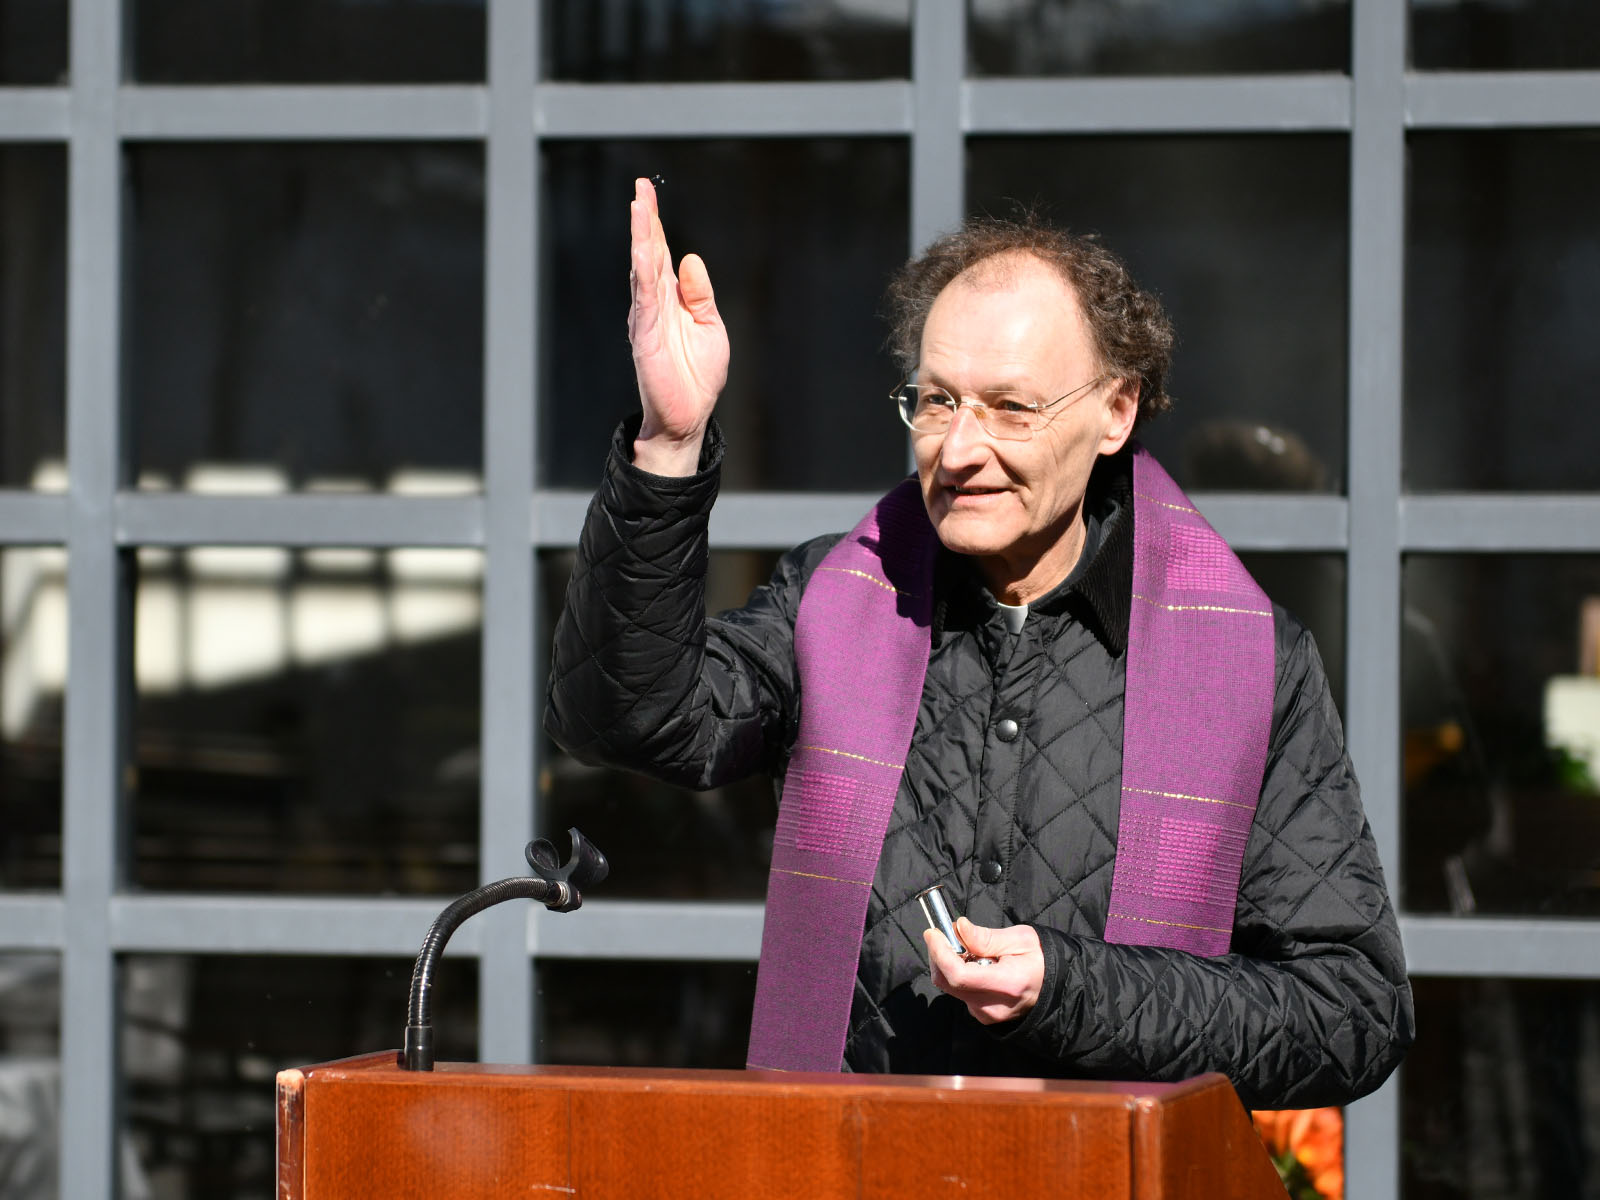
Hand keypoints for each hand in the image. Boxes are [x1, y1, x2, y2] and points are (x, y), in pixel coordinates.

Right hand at [627, 177, 729, 475]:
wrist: (689, 415)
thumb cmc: (697, 375)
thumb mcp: (709, 326)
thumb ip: (699, 294)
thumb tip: (689, 259)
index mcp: (670, 300)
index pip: (661, 255)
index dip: (656, 226)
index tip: (648, 194)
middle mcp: (654, 304)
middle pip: (648, 254)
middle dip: (645, 221)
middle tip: (640, 187)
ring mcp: (647, 318)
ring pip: (642, 269)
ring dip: (641, 238)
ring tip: (639, 206)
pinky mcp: (644, 335)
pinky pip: (643, 297)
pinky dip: (642, 271)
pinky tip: (642, 249)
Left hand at [923, 916, 1044, 1025]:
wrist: (1056, 988)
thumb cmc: (1041, 960)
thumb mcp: (1021, 939)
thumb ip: (986, 937)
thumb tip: (958, 928)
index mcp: (1007, 984)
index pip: (959, 976)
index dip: (940, 953)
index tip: (932, 932)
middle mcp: (993, 1006)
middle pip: (948, 982)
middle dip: (938, 954)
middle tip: (944, 932)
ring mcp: (987, 1015)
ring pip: (951, 988)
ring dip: (947, 963)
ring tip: (966, 947)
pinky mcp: (983, 1016)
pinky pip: (959, 993)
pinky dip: (957, 974)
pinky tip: (973, 963)